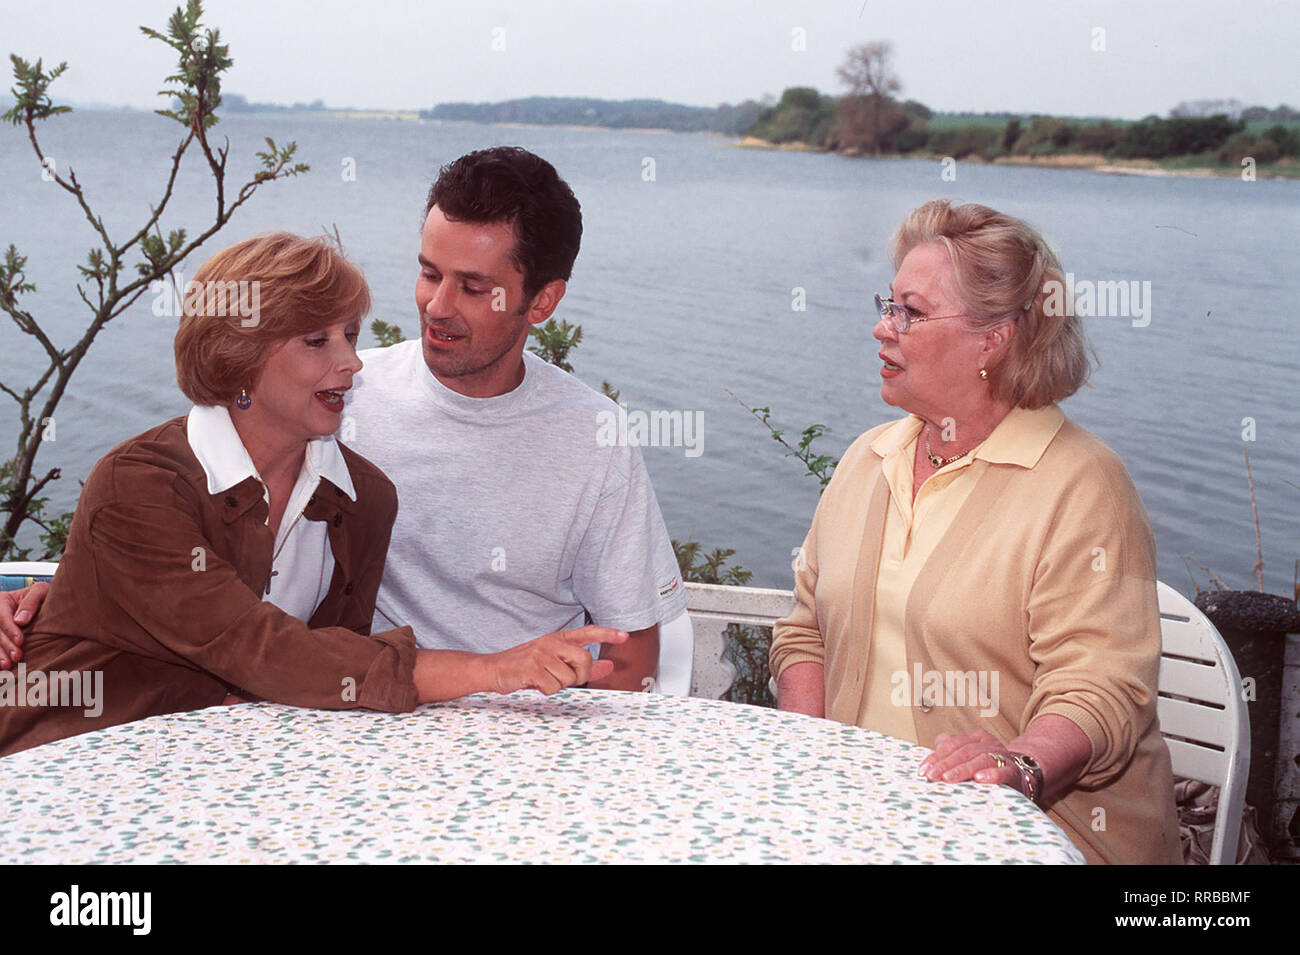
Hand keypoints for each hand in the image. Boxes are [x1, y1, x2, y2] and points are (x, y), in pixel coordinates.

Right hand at [0, 582, 49, 669]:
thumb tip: (21, 621)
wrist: (37, 601)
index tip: (20, 641)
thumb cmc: (40, 595)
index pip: (2, 616)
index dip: (10, 630)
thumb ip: (31, 602)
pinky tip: (2, 666)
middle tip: (16, 657)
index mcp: (1, 601)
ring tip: (7, 665)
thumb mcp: (39, 591)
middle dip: (5, 645)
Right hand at [487, 626, 627, 695]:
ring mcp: (542, 654)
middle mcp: (551, 643)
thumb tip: (609, 667)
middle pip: (584, 660)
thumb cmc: (524, 667)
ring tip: (542, 679)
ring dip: (557, 685)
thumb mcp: (553, 662)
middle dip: (579, 675)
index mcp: (557, 639)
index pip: (587, 632)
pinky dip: (546, 690)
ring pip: (568, 678)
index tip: (624, 636)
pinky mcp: (532, 667)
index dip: (607, 634)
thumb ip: (581, 665)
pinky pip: (553, 687)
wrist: (493, 670)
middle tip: (563, 678)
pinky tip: (534, 683)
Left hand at [918, 730, 1023, 794]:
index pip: (951, 744)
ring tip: (949, 778)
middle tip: (932, 776)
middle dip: (945, 764)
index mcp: (975, 738)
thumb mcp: (968, 756)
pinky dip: (992, 775)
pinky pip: (1003, 772)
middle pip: (964, 751)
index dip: (936, 757)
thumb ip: (950, 751)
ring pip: (980, 759)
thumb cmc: (988, 767)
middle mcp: (988, 744)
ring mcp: (1002, 757)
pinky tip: (980, 779)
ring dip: (963, 769)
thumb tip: (932, 752)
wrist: (1022, 775)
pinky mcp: (1013, 772)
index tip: (923, 770)